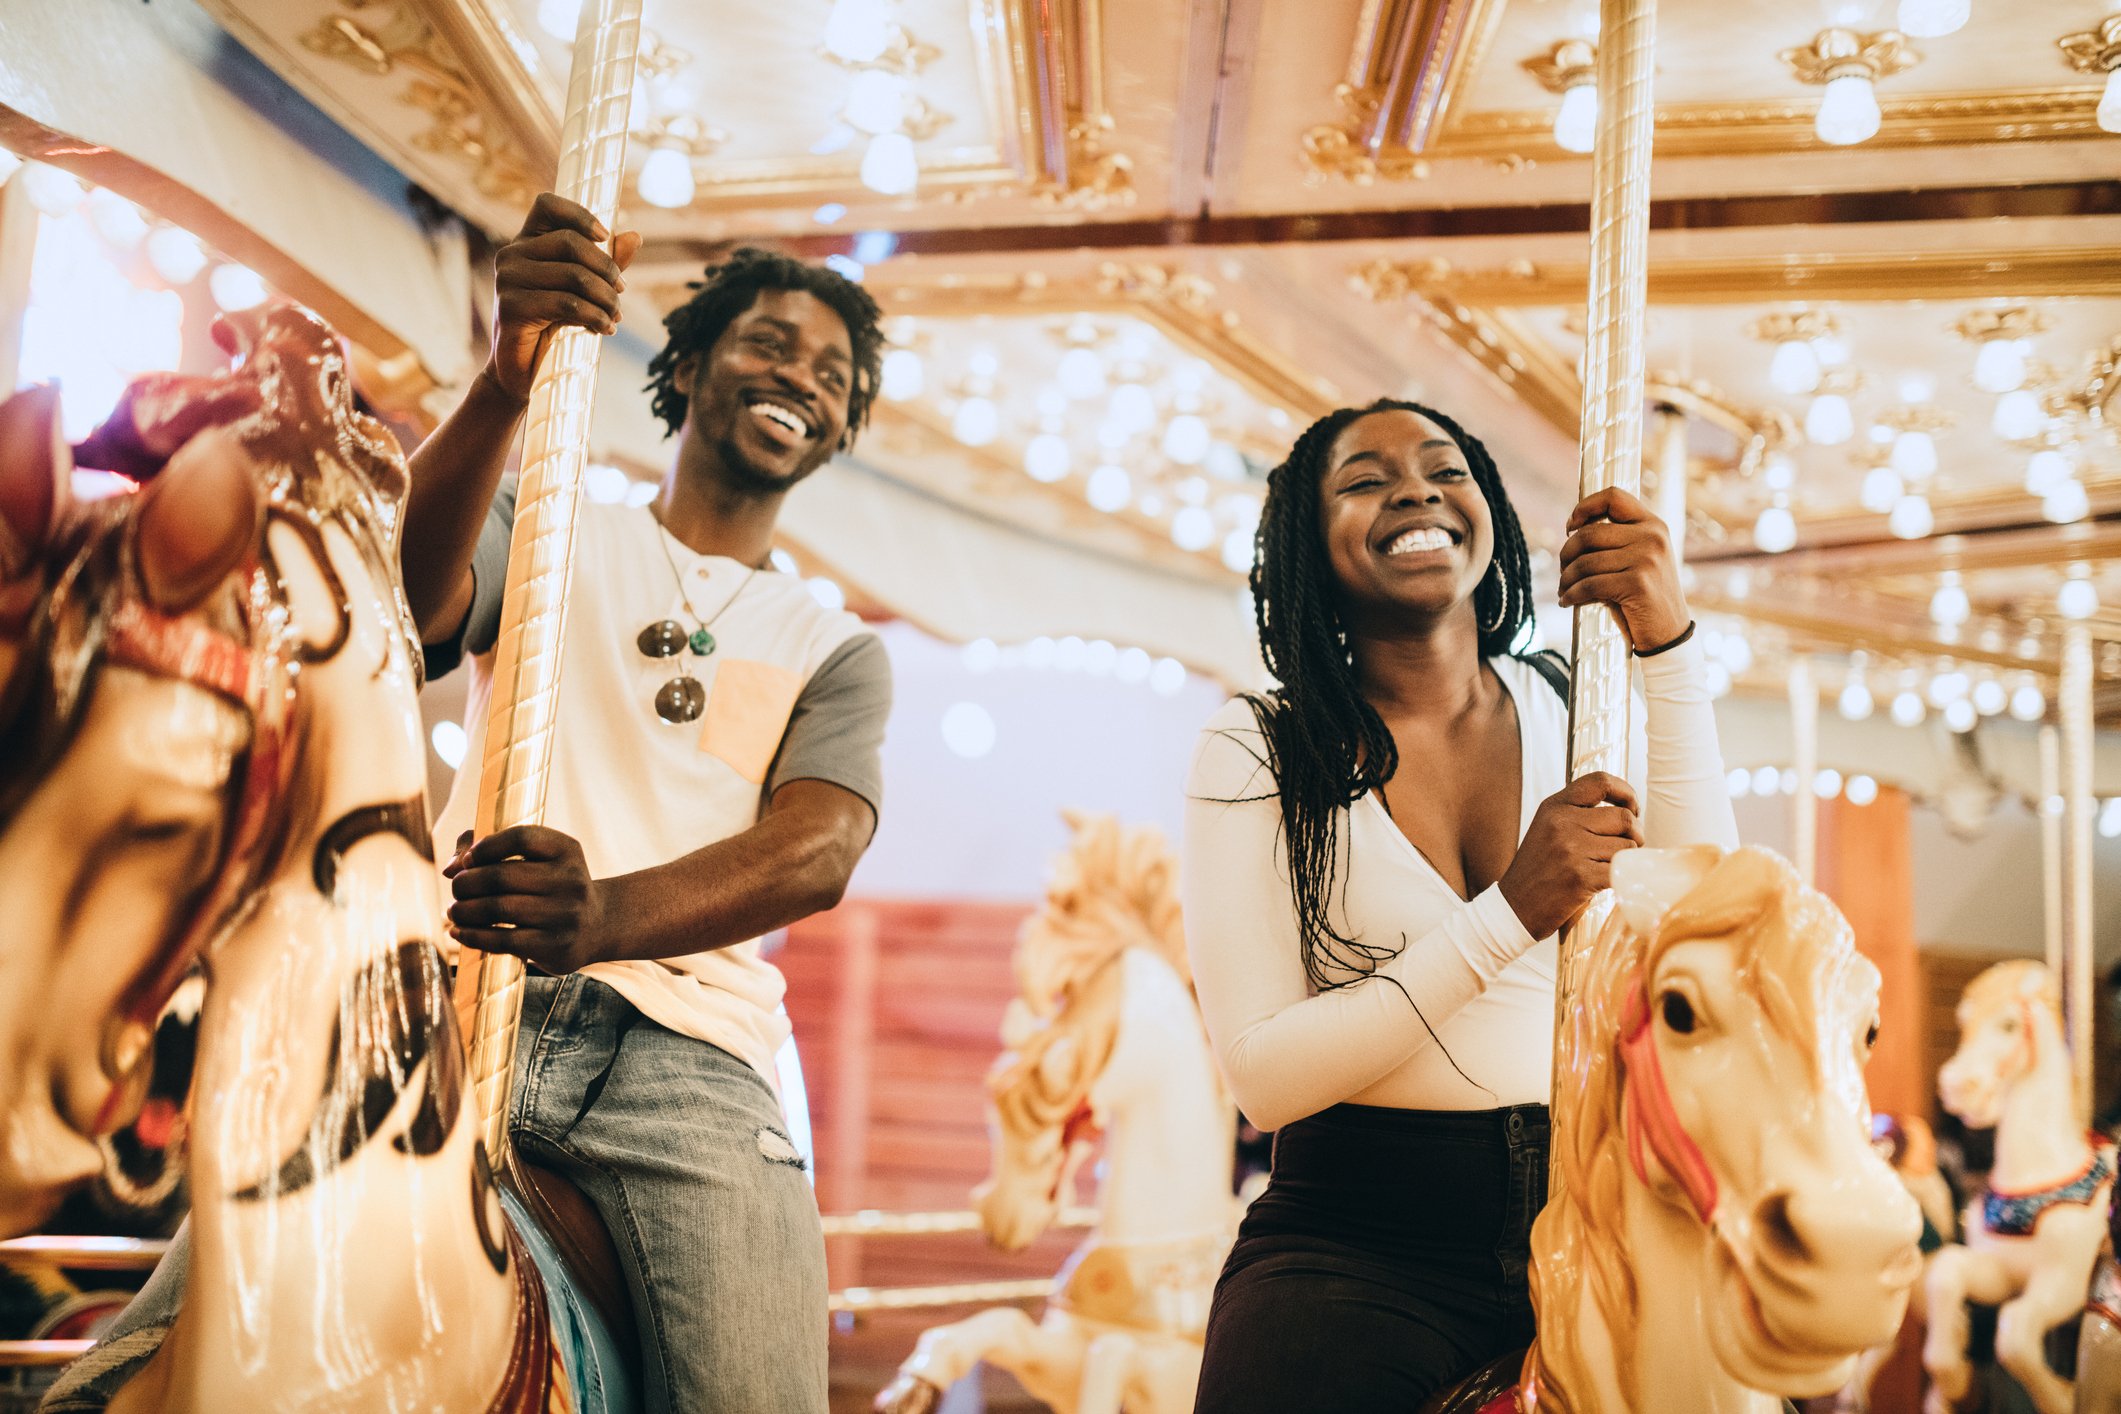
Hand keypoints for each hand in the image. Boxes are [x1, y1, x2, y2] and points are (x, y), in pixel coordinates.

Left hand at [445, 825, 607, 973]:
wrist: (597, 926)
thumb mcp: (537, 860)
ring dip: (465, 910)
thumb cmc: (552, 887)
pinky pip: (503, 940)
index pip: (521, 838)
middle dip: (467, 882)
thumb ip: (491, 850)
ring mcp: (565, 914)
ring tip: (454, 911)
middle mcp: (571, 880)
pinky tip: (460, 932)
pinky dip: (474, 936)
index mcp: (567, 850)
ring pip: (498, 908)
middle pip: (502, 876)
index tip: (467, 860)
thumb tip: (451, 868)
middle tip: (457, 889)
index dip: (485, 846)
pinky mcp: (555, 945)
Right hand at [485, 193, 640, 403]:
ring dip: (606, 298)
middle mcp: (512, 254)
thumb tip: (635, 236)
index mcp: (526, 242)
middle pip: (570, 242)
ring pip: (573, 275)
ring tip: (616, 316)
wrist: (523, 369)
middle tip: (622, 291)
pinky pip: (567, 304)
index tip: (606, 236)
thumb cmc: (552, 323)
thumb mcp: (581, 290)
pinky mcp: (511, 307)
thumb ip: (604, 264)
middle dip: (606, 267)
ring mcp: (508, 279)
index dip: (580, 213)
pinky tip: (605, 329)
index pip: (547, 205)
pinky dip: (595, 317)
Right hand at [1497, 773, 1643, 938]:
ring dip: (1627, 858)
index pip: (1601, 781)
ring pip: (1628, 845)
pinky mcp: (1581, 877)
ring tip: (1612, 865)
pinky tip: (1609, 880)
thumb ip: (1578, 812)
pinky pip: (1622, 869)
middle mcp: (1562, 822)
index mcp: (1554, 806)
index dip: (1626, 792)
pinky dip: (1623, 876)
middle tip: (1629, 845)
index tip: (1632, 808)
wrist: (1515, 907)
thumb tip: (1626, 807)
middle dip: (1635, 833)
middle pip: (1624, 817)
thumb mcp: (1547, 827)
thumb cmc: (1538, 869)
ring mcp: (1571, 850)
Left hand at [1556, 487, 1688, 652]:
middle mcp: (1652, 537)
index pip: (1613, 497)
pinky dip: (1571, 594)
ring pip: (1585, 562)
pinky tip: (1566, 601)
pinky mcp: (1637, 583)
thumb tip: (1574, 529)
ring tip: (1563, 589)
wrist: (1669, 634)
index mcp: (1653, 525)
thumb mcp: (1641, 559)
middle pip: (1590, 533)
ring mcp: (1647, 559)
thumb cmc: (1646, 597)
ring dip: (1566, 578)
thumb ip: (1619, 540)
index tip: (1569, 527)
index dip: (1584, 507)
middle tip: (1562, 571)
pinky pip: (1589, 584)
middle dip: (1567, 553)